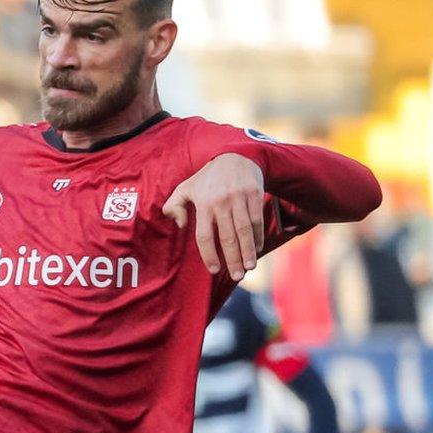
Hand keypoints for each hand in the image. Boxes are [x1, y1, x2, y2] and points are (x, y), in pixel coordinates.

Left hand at [162, 153, 264, 280]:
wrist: (235, 156)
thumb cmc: (207, 178)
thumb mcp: (185, 187)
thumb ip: (174, 205)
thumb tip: (180, 224)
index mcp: (203, 203)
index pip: (205, 235)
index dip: (209, 254)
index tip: (214, 270)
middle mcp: (221, 202)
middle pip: (228, 236)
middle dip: (232, 259)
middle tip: (236, 277)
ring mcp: (240, 199)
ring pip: (244, 230)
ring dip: (248, 252)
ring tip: (248, 268)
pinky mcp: (255, 195)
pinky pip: (257, 221)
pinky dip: (258, 237)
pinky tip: (257, 250)